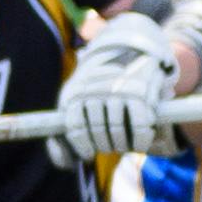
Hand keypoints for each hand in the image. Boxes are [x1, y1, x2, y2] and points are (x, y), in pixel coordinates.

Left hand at [56, 12, 179, 163]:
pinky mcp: (141, 93)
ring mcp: (118, 91)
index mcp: (74, 92)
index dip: (80, 146)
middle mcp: (94, 90)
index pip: (73, 127)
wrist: (130, 46)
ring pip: (117, 133)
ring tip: (125, 144)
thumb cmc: (99, 86)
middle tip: (111, 147)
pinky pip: (139, 128)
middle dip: (104, 145)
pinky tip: (141, 143)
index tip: (87, 154)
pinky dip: (140, 140)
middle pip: (97, 132)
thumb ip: (66, 129)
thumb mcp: (76, 98)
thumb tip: (60, 153)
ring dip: (122, 145)